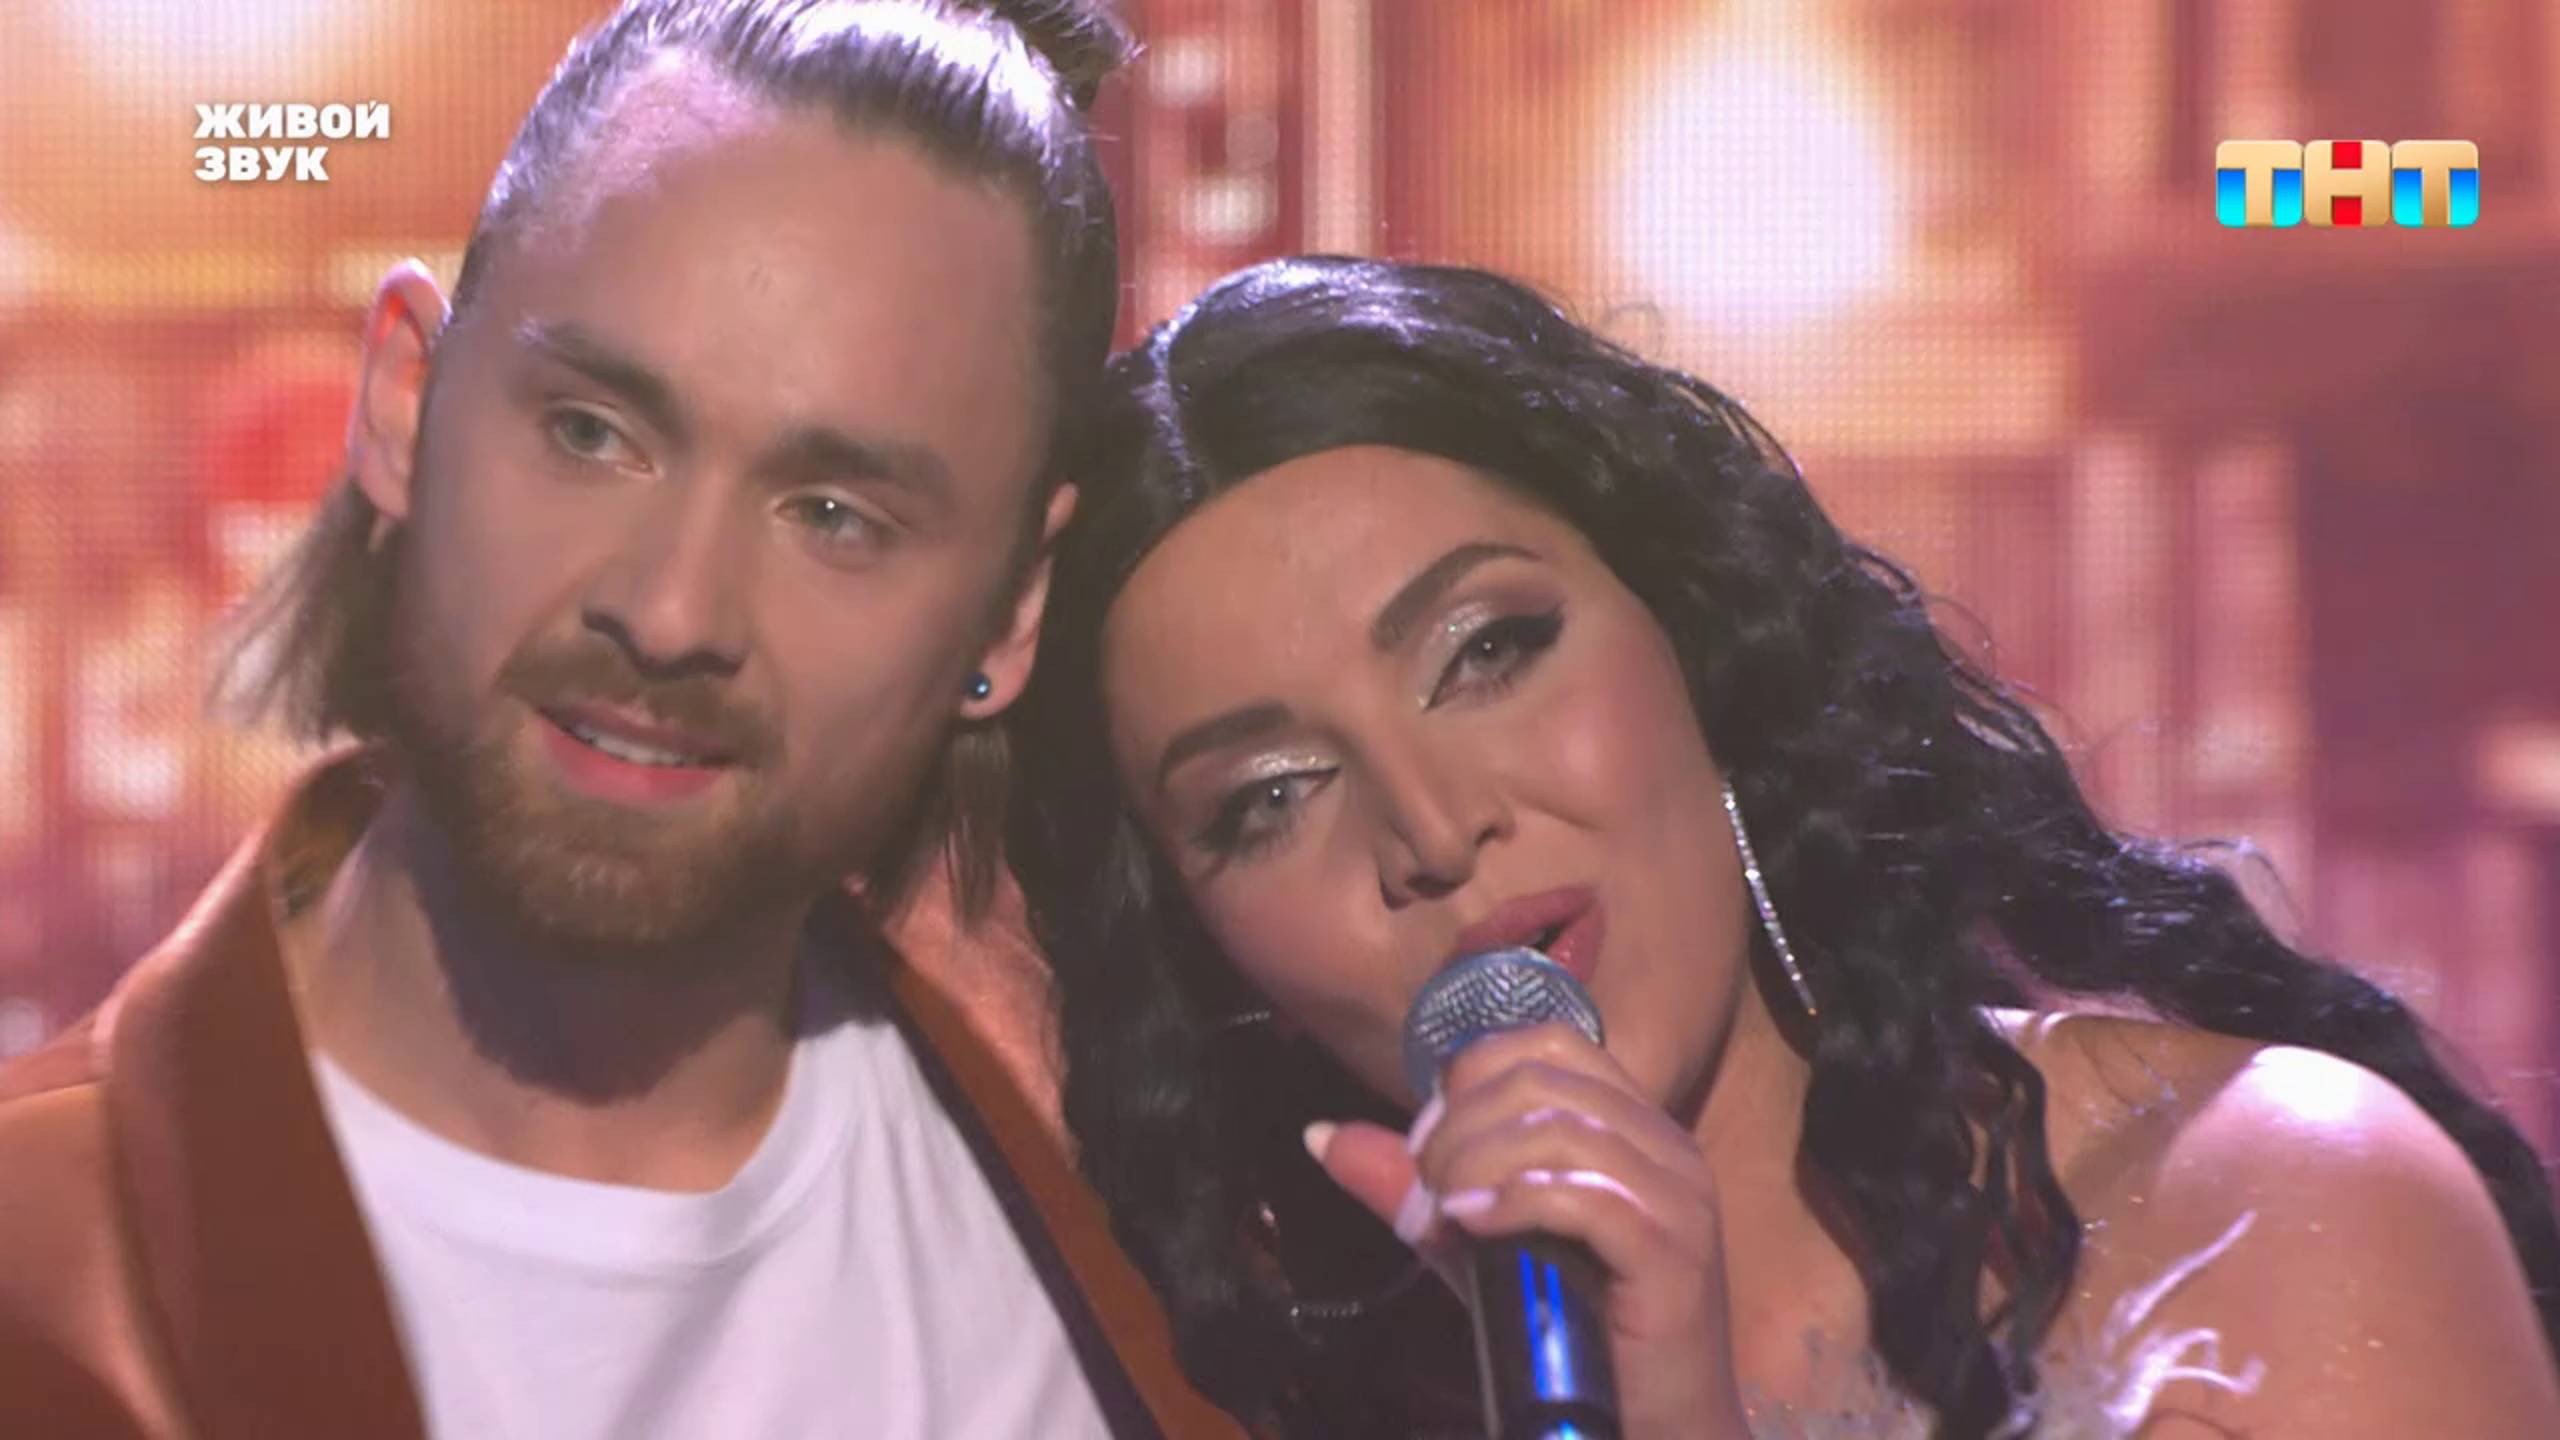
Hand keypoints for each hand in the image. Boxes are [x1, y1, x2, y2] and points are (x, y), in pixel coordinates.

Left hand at [1304, 1024, 1751, 1438]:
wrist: (1649, 1424)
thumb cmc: (1567, 1328)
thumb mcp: (1478, 1242)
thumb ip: (1412, 1186)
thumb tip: (1322, 1136)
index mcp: (1630, 1123)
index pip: (1548, 1042)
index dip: (1471, 1075)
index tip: (1429, 1141)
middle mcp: (1664, 1144)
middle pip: (1543, 1079)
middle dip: (1460, 1123)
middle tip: (1427, 1185)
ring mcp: (1678, 1197)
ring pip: (1562, 1129)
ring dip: (1478, 1161)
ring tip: (1445, 1209)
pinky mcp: (1672, 1254)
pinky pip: (1585, 1197)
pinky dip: (1515, 1201)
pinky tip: (1473, 1226)